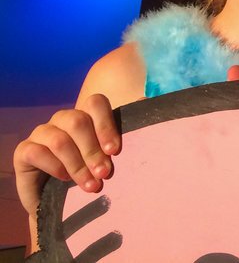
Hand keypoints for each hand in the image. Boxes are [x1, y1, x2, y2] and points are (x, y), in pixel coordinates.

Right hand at [13, 94, 119, 246]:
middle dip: (93, 150)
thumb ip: (130, 130)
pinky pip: (36, 152)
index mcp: (87, 115)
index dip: (106, 124)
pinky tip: (64, 180)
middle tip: (105, 174)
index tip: (115, 150)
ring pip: (59, 139)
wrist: (65, 204)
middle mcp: (64, 120)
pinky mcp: (24, 151)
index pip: (96, 103)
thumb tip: (145, 102)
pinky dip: (53, 167)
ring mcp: (43, 133)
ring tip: (90, 186)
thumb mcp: (113, 155)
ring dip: (77, 165)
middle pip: (78, 121)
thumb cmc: (94, 174)